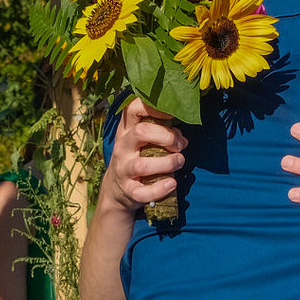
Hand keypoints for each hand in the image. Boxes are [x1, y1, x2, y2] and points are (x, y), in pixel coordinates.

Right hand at [103, 98, 186, 214]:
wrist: (116, 190)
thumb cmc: (136, 159)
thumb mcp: (143, 142)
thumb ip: (162, 134)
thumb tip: (182, 139)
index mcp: (127, 131)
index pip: (134, 108)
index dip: (155, 108)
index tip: (173, 114)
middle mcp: (122, 147)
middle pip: (141, 132)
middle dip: (166, 137)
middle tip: (179, 146)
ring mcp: (123, 169)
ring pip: (143, 165)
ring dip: (168, 163)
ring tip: (179, 162)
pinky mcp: (128, 190)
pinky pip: (143, 192)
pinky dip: (160, 188)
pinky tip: (171, 184)